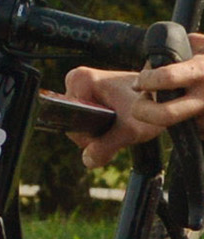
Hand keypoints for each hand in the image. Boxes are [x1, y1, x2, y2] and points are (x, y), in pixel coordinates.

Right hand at [66, 60, 203, 167]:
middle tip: (120, 129)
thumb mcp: (129, 131)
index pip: (71, 120)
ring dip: (99, 130)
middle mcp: (77, 79)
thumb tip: (87, 160)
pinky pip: (88, 116)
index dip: (88, 135)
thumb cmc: (152, 104)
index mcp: (79, 80)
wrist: (168, 93)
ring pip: (82, 121)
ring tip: (121, 124)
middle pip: (75, 120)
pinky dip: (102, 124)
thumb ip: (105, 147)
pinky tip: (118, 121)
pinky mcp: (91, 90)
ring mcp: (84, 84)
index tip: (111, 132)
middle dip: (94, 133)